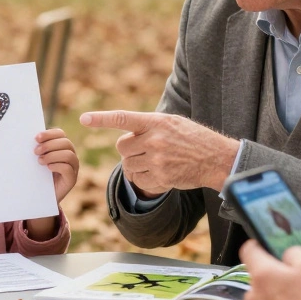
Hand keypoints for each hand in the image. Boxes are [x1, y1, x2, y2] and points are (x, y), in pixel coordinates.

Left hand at [34, 128, 78, 202]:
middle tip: (36, 152)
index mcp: (62, 147)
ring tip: (40, 161)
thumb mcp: (38, 159)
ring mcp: (73, 168)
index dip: (49, 134)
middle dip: (49, 145)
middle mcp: (71, 156)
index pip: (60, 134)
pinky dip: (57, 166)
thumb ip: (38, 149)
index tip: (36, 138)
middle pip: (66, 143)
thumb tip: (32, 140)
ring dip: (52, 155)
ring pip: (69, 154)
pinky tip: (47, 168)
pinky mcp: (72, 180)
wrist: (41, 197)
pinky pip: (68, 168)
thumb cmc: (38, 176)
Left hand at [79, 110, 237, 196]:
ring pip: (127, 165)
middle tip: (144, 149)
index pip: (123, 118)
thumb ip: (149, 126)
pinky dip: (143, 180)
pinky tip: (159, 173)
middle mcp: (155, 140)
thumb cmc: (193, 138)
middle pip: (121, 146)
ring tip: (154, 161)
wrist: (216, 158)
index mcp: (156, 122)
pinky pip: (138, 181)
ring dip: (136, 165)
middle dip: (128, 149)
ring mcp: (157, 160)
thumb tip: (125, 133)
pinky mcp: (161, 177)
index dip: (101, 119)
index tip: (84, 119)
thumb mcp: (172, 123)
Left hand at [239, 241, 300, 299]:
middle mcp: (253, 294)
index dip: (259, 245)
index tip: (268, 246)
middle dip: (274, 277)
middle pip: (259, 277)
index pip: (248, 249)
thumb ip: (294, 252)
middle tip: (296, 281)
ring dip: (277, 298)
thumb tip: (287, 254)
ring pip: (264, 298)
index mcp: (262, 274)